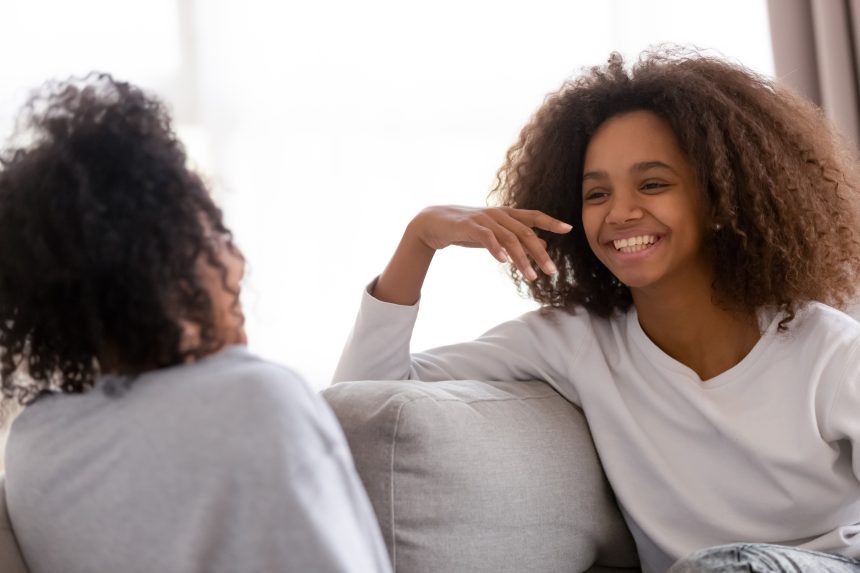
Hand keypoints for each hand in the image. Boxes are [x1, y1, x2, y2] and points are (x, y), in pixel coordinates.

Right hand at [410, 206, 572, 280]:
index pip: (533, 216)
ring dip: (522, 259)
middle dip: (540, 253)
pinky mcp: (469, 226)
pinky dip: (496, 249)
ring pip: (509, 238)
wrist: (434, 223)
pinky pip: (486, 238)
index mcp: (506, 214)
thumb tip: (544, 244)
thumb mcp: (495, 234)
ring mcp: (483, 219)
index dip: (551, 222)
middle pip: (525, 232)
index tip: (568, 229)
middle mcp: (498, 214)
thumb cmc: (467, 229)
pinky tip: (503, 262)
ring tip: (531, 277)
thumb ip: (518, 239)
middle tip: (552, 271)